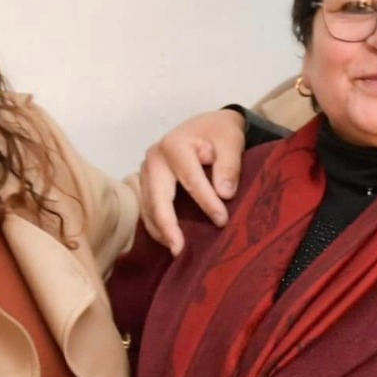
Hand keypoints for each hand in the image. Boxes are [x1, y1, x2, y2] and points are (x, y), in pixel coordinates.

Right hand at [139, 109, 246, 255]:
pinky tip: (167, 239)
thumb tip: (225, 194)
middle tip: (179, 249)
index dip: (206, 202)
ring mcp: (146, 171)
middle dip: (168, 225)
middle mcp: (154, 158)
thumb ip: (229, 166)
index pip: (190, 180)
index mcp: (174, 145)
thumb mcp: (231, 142)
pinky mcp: (145, 182)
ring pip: (148, 205)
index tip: (222, 221)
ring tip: (175, 250)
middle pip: (158, 197)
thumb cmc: (219, 134)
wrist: (206, 126)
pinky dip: (155, 225)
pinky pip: (147, 207)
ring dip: (160, 230)